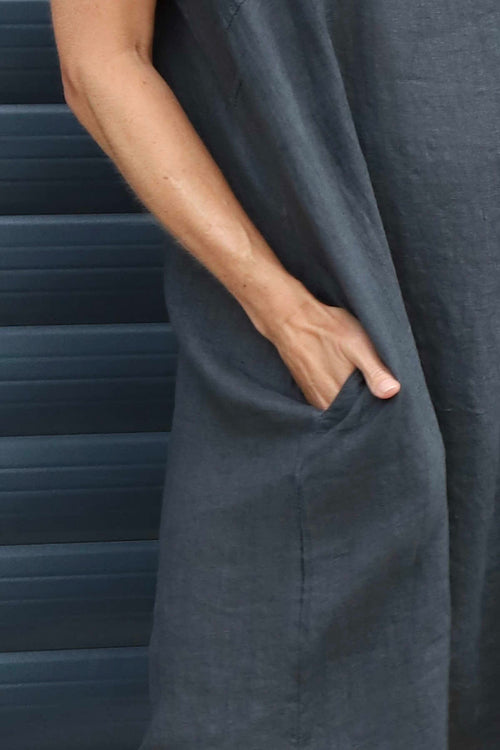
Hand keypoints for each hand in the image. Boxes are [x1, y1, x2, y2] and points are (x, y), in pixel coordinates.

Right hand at [269, 294, 400, 410]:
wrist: (292, 320)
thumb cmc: (326, 330)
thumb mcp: (358, 346)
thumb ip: (375, 371)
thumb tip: (392, 392)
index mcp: (339, 398)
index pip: (367, 413)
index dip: (381, 405)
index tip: (389, 391)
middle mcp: (326, 405)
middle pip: (355, 412)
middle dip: (368, 401)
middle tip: (376, 380)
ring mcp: (316, 399)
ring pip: (343, 406)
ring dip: (354, 396)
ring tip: (360, 377)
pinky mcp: (310, 391)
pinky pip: (331, 400)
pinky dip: (341, 392)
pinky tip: (344, 375)